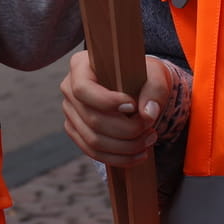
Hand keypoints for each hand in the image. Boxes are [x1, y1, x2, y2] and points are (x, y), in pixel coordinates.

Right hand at [61, 51, 175, 167]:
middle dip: (126, 129)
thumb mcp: (154, 75)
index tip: (133, 106)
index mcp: (80, 66)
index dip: (107, 102)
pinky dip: (119, 157)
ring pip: (93, 140)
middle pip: (92, 119)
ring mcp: (70, 113)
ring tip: (149, 140)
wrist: (136, 87)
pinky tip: (139, 154)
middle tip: (151, 128)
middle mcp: (69, 89)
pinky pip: (94, 152)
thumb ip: (154, 91)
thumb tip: (147, 114)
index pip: (83, 89)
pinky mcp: (77, 132)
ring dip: (125, 147)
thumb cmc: (142, 76)